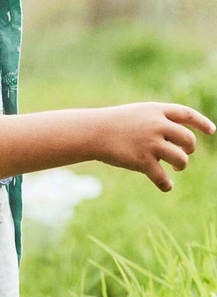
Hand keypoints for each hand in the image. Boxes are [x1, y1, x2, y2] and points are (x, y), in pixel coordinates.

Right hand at [95, 102, 214, 191]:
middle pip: (188, 139)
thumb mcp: (137, 114)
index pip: (186, 114)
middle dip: (189, 149)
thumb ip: (158, 121)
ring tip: (175, 168)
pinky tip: (166, 186)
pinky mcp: (142, 161)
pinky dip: (166, 184)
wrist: (93, 132)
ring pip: (181, 159)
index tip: (212, 131)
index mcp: (156, 111)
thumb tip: (181, 137)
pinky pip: (163, 178)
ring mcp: (150, 143)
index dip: (201, 122)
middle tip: (181, 156)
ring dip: (181, 165)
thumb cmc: (114, 123)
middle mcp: (157, 125)